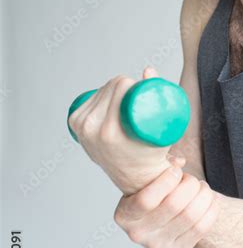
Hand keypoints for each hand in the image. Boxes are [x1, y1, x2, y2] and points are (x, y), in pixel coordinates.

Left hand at [68, 67, 173, 194]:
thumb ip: (159, 98)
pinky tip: (107, 98)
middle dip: (124, 84)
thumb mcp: (161, 130)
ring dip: (112, 89)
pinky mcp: (75, 126)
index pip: (119, 88)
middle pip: (108, 87)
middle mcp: (91, 128)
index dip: (132, 82)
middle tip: (137, 93)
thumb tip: (148, 69)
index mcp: (109, 130)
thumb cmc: (153, 154)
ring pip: (99, 92)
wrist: (135, 178)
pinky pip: (88, 100)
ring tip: (126, 98)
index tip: (142, 88)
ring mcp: (81, 128)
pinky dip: (98, 95)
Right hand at [113, 163, 219, 247]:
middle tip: (192, 179)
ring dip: (203, 195)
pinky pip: (201, 228)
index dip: (166, 181)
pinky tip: (210, 199)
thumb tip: (179, 162)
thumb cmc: (155, 191)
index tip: (177, 170)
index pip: (146, 200)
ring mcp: (157, 247)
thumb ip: (160, 165)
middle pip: (173, 205)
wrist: (163, 219)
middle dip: (190, 185)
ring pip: (190, 215)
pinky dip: (211, 209)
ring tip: (202, 187)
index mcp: (124, 214)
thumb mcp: (149, 178)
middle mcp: (137, 234)